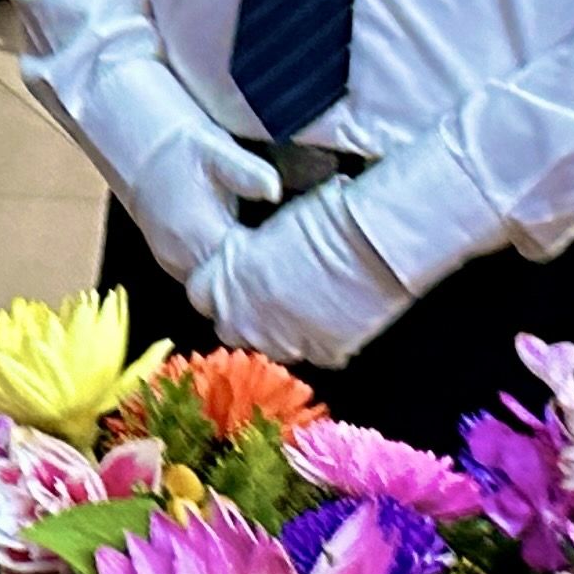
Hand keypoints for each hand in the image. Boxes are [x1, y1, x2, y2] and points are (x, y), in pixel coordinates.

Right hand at [80, 57, 284, 285]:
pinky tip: (245, 257)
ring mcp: (174, 263)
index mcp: (199, 236)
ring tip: (273, 265)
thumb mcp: (215, 149)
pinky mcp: (172, 261)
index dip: (275, 271)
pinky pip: (203, 278)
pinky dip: (223, 273)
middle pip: (229, 290)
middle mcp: (183, 258)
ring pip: (214, 288)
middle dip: (260, 282)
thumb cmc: (179, 147)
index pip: (245, 275)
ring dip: (239, 279)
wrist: (138, 148)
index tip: (302, 260)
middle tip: (295, 269)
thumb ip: (246, 172)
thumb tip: (273, 188)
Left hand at [188, 180, 407, 371]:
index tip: (236, 281)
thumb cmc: (324, 220)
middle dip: (245, 318)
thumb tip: (255, 254)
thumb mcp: (270, 230)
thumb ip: (249, 254)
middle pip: (229, 329)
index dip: (219, 288)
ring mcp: (281, 341)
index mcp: (225, 280)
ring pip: (269, 347)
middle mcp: (244, 317)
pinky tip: (336, 320)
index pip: (200, 295)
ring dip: (282, 333)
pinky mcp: (319, 354)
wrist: (372, 242)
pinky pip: (312, 353)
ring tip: (309, 309)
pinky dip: (321, 341)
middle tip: (273, 301)